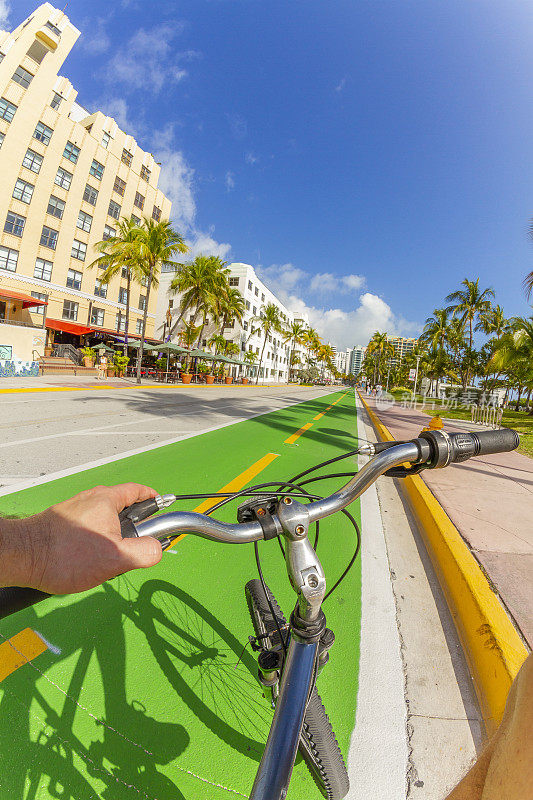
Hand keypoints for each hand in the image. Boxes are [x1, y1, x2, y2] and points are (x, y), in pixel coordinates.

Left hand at [0, 484, 162, 593]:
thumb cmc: (64, 555)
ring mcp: (74, 510)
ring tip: (110, 557)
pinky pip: (88, 528)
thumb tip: (156, 549)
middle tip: (137, 542)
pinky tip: (89, 559)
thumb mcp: (116, 558)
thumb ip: (144, 552)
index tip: (161, 505)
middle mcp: (90, 500)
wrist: (24, 557)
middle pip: (121, 506)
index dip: (152, 498)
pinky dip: (95, 539)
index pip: (137, 491)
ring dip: (112, 535)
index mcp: (107, 500)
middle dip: (133, 524)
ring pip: (103, 519)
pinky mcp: (62, 524)